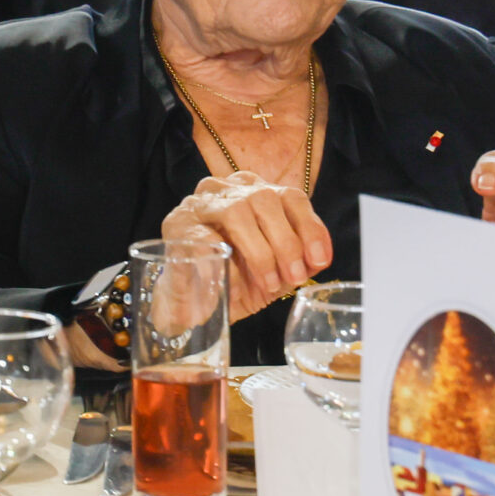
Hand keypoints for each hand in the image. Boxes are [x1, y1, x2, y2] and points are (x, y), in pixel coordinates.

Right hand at [164, 171, 333, 321]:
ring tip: (268, 282)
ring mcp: (199, 204)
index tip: (319, 260)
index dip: (309, 227)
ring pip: (237, 211)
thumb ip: (299, 261)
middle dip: (286, 241)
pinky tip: (235, 285)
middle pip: (265, 199)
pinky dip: (225, 263)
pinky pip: (205, 237)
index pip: (290, 196)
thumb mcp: (276, 272)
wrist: (193, 305)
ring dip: (259, 251)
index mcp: (255, 193)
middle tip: (294, 276)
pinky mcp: (176, 224)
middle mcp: (227, 190)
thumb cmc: (236, 281)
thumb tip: (318, 259)